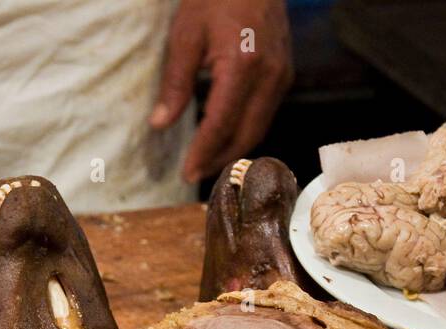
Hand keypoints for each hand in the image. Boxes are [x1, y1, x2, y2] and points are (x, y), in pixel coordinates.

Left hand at [150, 0, 293, 182]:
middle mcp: (269, 75)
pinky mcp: (285, 73)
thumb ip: (175, 84)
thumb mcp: (185, 36)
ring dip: (234, 149)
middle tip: (194, 174)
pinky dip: (246, 130)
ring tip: (206, 160)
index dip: (203, 152)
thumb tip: (160, 124)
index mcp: (242, 66)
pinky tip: (225, 136)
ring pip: (259, 128)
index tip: (186, 173)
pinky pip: (266, 113)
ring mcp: (282, 75)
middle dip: (219, 159)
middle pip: (246, 134)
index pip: (221, 124)